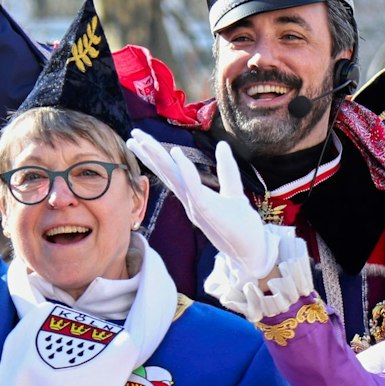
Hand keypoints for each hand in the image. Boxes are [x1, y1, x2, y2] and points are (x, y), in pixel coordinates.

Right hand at [127, 131, 271, 277]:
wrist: (252, 249)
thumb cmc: (241, 224)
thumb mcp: (234, 190)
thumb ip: (227, 169)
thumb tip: (222, 144)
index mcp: (193, 194)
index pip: (170, 171)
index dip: (155, 155)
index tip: (139, 139)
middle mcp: (189, 199)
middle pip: (165, 172)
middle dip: (148, 153)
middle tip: (131, 135)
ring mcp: (196, 205)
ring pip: (173, 178)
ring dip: (158, 159)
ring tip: (143, 141)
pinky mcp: (208, 210)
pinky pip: (193, 188)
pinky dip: (185, 171)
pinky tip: (177, 154)